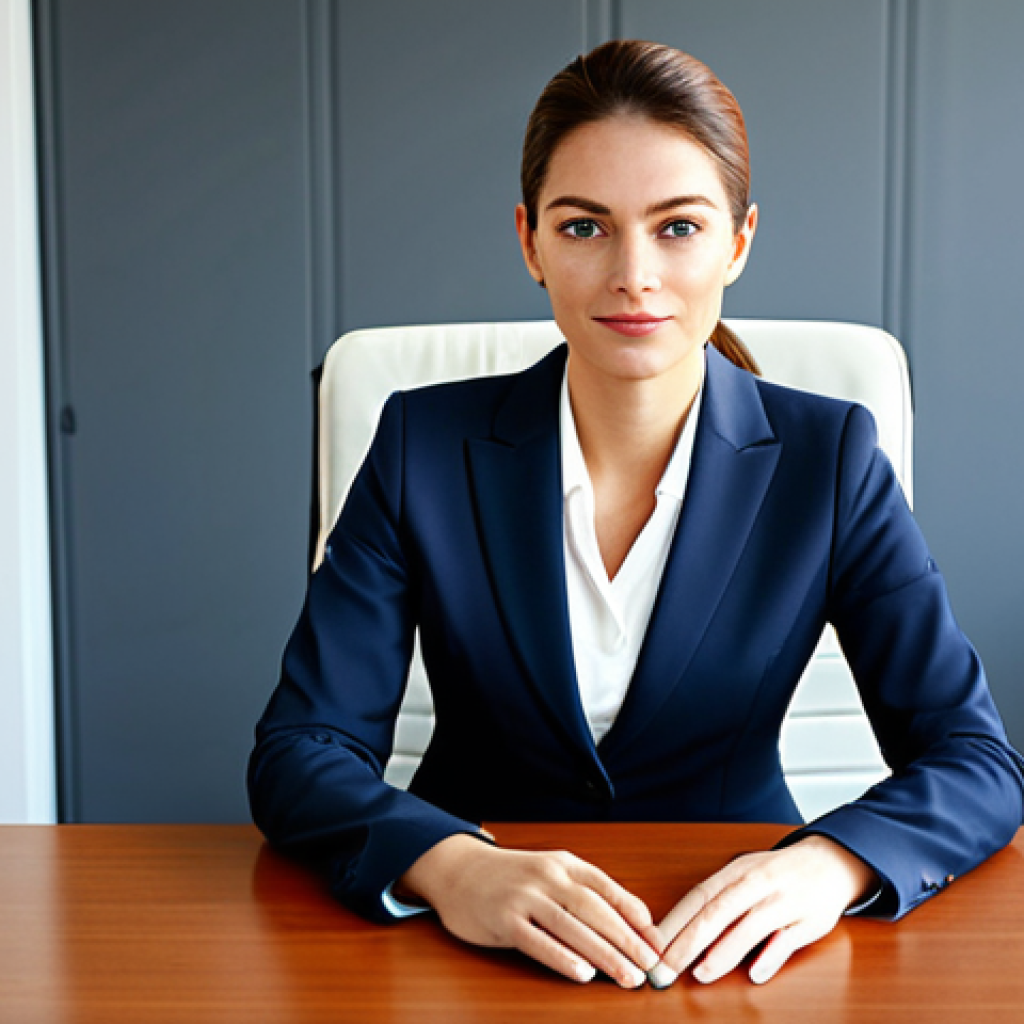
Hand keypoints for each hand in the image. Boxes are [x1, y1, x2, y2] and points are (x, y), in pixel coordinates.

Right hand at [398, 834, 662, 986]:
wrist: (459, 870)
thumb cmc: (513, 877)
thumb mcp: (552, 872)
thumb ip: (588, 893)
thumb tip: (634, 922)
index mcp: (565, 864)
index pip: (609, 889)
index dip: (636, 917)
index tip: (658, 942)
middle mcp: (548, 876)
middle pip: (596, 910)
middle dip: (627, 940)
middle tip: (651, 967)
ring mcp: (525, 896)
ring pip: (572, 927)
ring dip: (604, 954)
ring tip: (628, 977)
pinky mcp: (504, 919)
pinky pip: (538, 941)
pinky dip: (562, 958)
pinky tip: (583, 974)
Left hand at [648, 836, 877, 987]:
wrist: (830, 862)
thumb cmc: (776, 874)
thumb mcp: (744, 876)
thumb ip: (716, 901)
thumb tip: (678, 931)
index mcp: (736, 871)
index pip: (698, 896)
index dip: (674, 922)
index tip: (652, 946)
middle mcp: (757, 882)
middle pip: (717, 912)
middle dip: (688, 942)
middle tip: (666, 969)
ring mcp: (784, 900)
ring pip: (750, 925)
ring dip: (724, 952)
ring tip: (702, 974)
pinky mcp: (810, 920)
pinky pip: (788, 939)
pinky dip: (771, 955)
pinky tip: (755, 973)